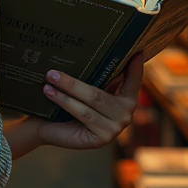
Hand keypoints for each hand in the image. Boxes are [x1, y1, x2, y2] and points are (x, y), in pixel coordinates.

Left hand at [3, 53, 143, 158]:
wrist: (51, 128)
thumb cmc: (70, 103)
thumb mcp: (85, 88)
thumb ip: (96, 76)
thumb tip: (95, 50)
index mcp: (126, 99)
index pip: (133, 81)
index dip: (136, 68)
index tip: (137, 52)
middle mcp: (125, 114)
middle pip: (99, 93)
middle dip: (74, 81)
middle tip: (52, 71)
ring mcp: (115, 128)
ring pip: (91, 101)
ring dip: (67, 88)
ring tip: (49, 78)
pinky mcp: (103, 138)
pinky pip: (84, 114)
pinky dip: (65, 101)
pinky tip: (50, 93)